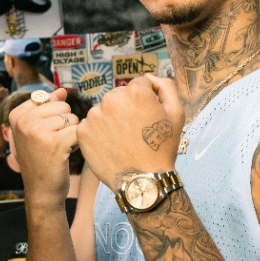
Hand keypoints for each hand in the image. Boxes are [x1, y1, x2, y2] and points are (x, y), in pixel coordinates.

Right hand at [8, 87, 81, 200]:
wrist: (41, 192)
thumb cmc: (42, 160)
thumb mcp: (38, 130)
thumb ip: (49, 107)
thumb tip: (62, 90)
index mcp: (17, 114)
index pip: (50, 99)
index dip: (54, 117)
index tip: (43, 136)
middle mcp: (23, 121)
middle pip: (63, 107)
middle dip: (65, 124)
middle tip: (54, 144)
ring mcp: (37, 131)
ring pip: (72, 119)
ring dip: (71, 134)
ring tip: (59, 149)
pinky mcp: (54, 143)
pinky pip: (78, 131)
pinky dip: (78, 143)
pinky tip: (67, 154)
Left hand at [76, 75, 184, 189]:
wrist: (142, 182)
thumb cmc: (162, 148)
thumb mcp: (177, 114)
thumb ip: (166, 87)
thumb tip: (150, 78)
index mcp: (135, 91)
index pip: (139, 85)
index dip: (146, 101)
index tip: (148, 119)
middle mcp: (111, 99)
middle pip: (119, 96)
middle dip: (127, 108)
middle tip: (135, 132)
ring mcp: (94, 116)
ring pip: (104, 110)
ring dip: (111, 120)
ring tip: (123, 140)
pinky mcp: (82, 132)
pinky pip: (91, 125)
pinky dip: (99, 133)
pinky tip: (111, 146)